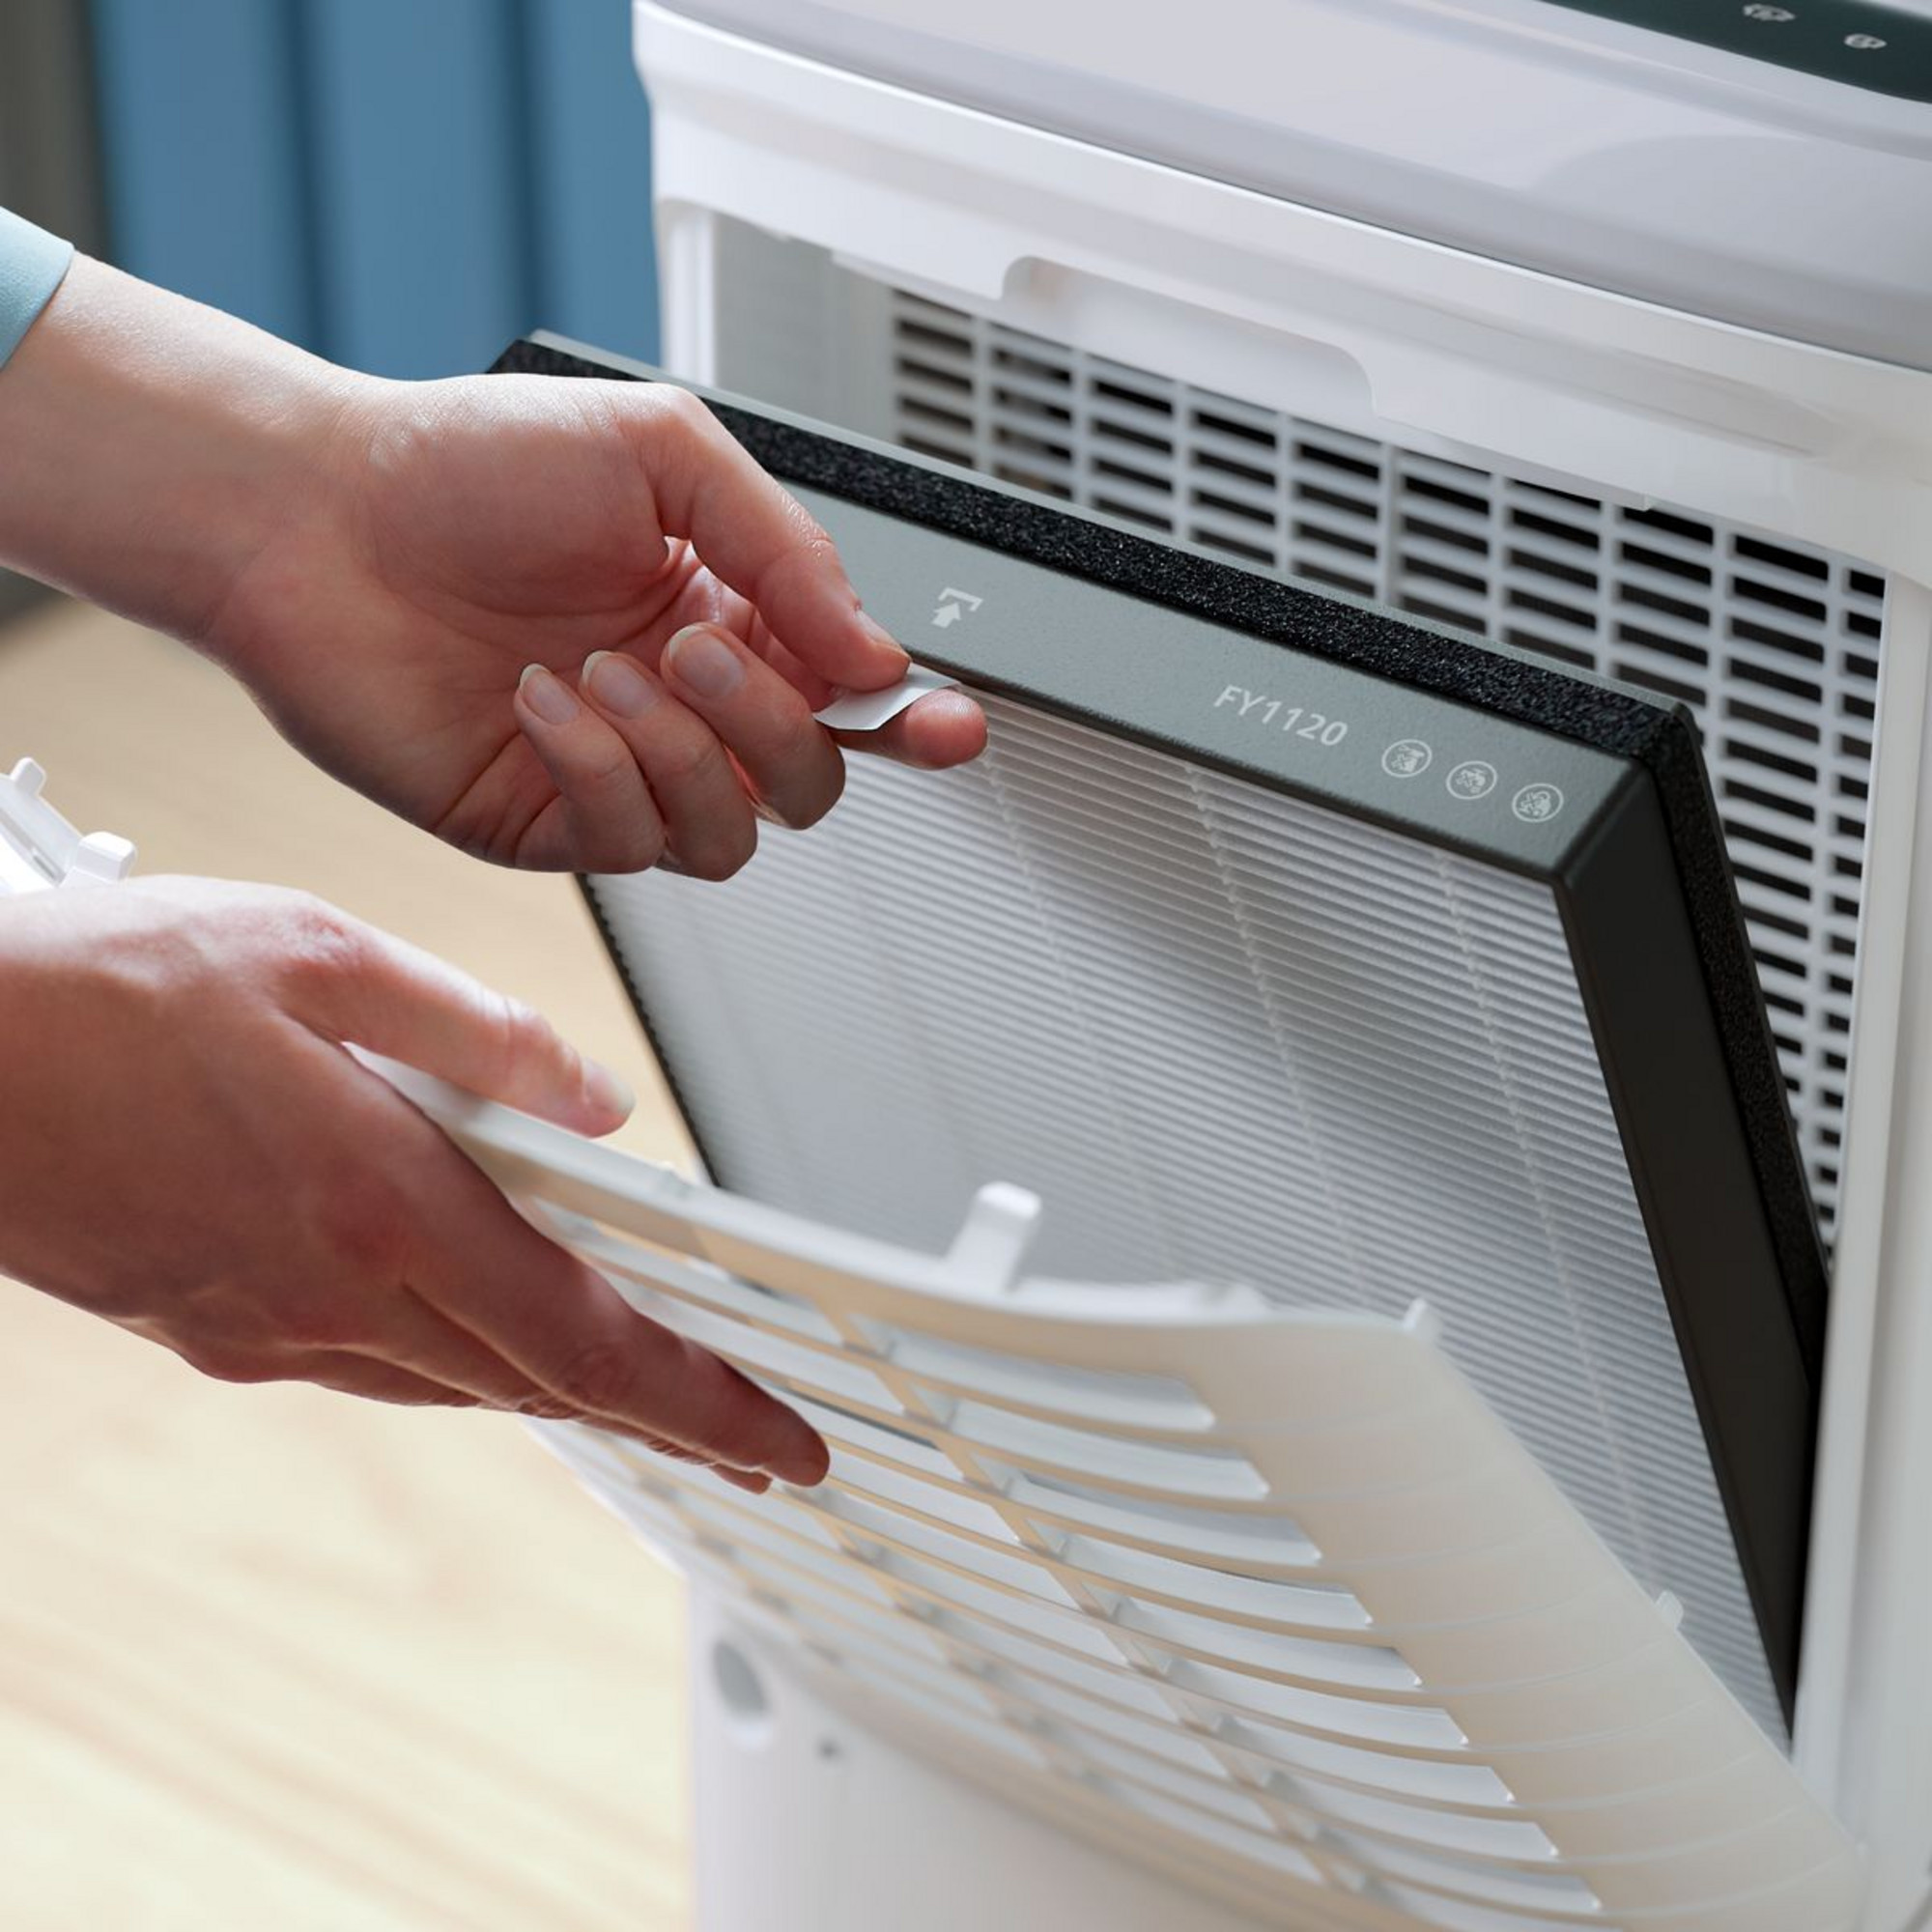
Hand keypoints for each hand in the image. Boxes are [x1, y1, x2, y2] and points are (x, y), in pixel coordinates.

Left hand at [0, 257, 984, 875]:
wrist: (313, 517)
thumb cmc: (466, 465)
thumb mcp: (661, 452)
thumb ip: (784, 548)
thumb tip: (873, 656)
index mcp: (726, 613)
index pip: (848, 694)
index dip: (914, 720)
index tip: (951, 725)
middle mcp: (683, 704)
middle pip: (810, 782)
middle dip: (776, 726)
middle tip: (703, 652)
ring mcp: (618, 771)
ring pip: (735, 834)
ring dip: (686, 754)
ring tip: (609, 670)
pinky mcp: (548, 823)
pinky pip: (633, 846)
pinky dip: (603, 773)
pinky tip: (547, 702)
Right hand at [0, 877, 827, 1490]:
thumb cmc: (94, 992)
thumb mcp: (317, 955)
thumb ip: (479, 1032)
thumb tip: (596, 1095)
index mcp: (381, 1204)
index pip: (584, 1340)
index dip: (701, 1404)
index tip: (780, 1446)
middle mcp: (333, 1295)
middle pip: (540, 1383)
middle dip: (663, 1415)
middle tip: (748, 1436)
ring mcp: (267, 1330)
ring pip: (461, 1381)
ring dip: (567, 1386)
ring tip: (652, 1385)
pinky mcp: (215, 1330)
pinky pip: (377, 1363)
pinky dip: (464, 1357)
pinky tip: (487, 1326)